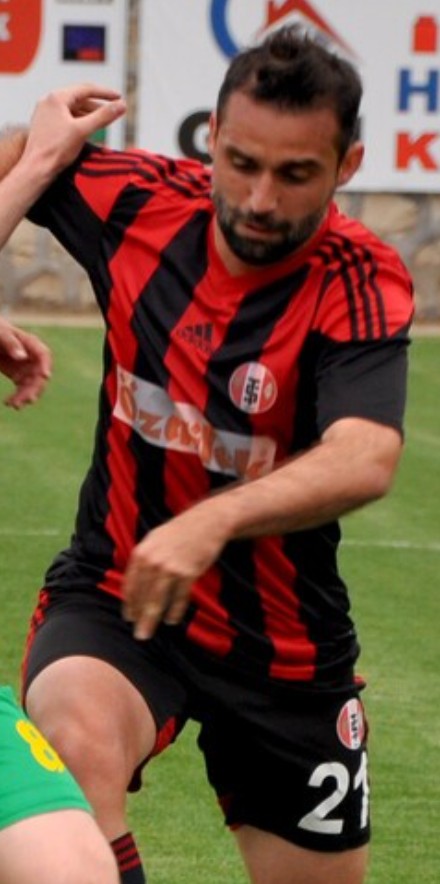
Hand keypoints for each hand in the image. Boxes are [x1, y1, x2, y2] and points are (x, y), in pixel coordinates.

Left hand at [0, 317, 51, 407]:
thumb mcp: (1, 334)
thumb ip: (12, 344)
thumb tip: (22, 356)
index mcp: (32, 345)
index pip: (44, 355)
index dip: (46, 365)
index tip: (45, 376)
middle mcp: (33, 359)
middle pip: (39, 375)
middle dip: (35, 388)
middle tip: (29, 399)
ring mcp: (28, 369)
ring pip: (32, 386)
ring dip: (25, 397)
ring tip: (15, 405)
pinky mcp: (20, 377)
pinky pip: (22, 390)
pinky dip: (17, 398)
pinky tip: (8, 403)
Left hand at [22, 83, 125, 174]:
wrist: (36, 169)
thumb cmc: (55, 150)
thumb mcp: (83, 131)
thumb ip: (103, 116)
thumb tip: (121, 106)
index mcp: (56, 98)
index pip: (86, 89)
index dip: (105, 93)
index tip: (119, 97)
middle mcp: (49, 102)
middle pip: (80, 100)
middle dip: (98, 106)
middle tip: (113, 112)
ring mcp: (46, 114)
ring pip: (73, 111)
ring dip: (89, 116)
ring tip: (103, 124)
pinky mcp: (45, 126)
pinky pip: (66, 120)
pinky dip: (79, 124)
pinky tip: (88, 133)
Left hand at [123, 503, 230, 639]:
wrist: (207, 522)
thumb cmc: (180, 531)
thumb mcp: (154, 539)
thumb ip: (144, 559)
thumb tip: (136, 583)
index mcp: (141, 552)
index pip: (130, 584)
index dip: (129, 603)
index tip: (128, 617)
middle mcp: (152, 561)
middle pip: (141, 596)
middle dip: (138, 617)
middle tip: (138, 634)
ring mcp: (170, 568)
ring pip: (157, 600)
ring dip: (151, 620)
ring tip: (147, 633)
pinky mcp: (188, 573)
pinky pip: (179, 598)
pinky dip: (174, 611)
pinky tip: (171, 620)